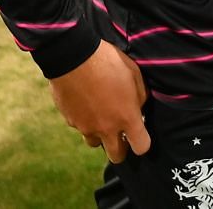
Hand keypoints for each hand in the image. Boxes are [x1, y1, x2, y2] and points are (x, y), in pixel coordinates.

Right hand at [49, 41, 149, 162]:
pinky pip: (79, 126)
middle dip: (120, 148)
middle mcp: (107, 128)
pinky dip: (83, 119)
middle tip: (120, 133)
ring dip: (99, 134)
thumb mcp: (133, 73)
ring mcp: (86, 126)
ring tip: (99, 115)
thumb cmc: (107, 61)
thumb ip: (140, 96)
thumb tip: (138, 108)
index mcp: (127, 117)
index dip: (142, 143)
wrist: (73, 55)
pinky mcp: (70, 121)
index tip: (139, 134)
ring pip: (94, 143)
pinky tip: (84, 101)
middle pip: (116, 156)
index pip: (141, 146)